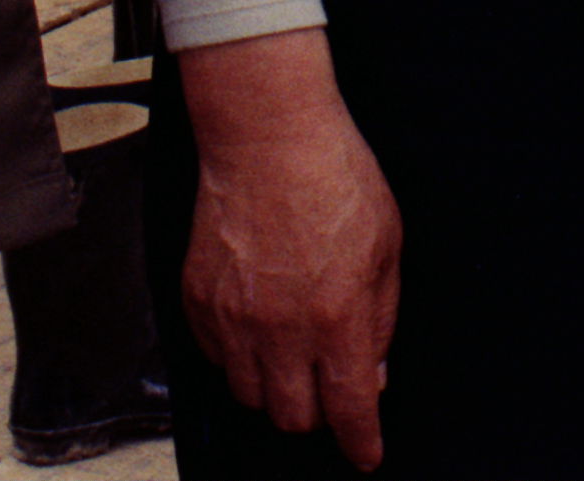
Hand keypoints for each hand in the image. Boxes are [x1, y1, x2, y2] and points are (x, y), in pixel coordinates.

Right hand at [174, 30, 400, 470]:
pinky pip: (216, 358)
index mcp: (336, 317)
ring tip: (291, 353)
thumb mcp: (386, 245)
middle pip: (292, 416)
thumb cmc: (335, 176)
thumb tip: (374, 372)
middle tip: (328, 384)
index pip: (348, 408)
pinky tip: (258, 325)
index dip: (360, 441)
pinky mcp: (198, 299)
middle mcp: (279, 329)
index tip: (366, 454)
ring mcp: (233, 317)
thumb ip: (381, 317)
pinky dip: (238, 356)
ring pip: (249, 395)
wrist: (266, 134)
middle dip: (316, 411)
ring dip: (274, 387)